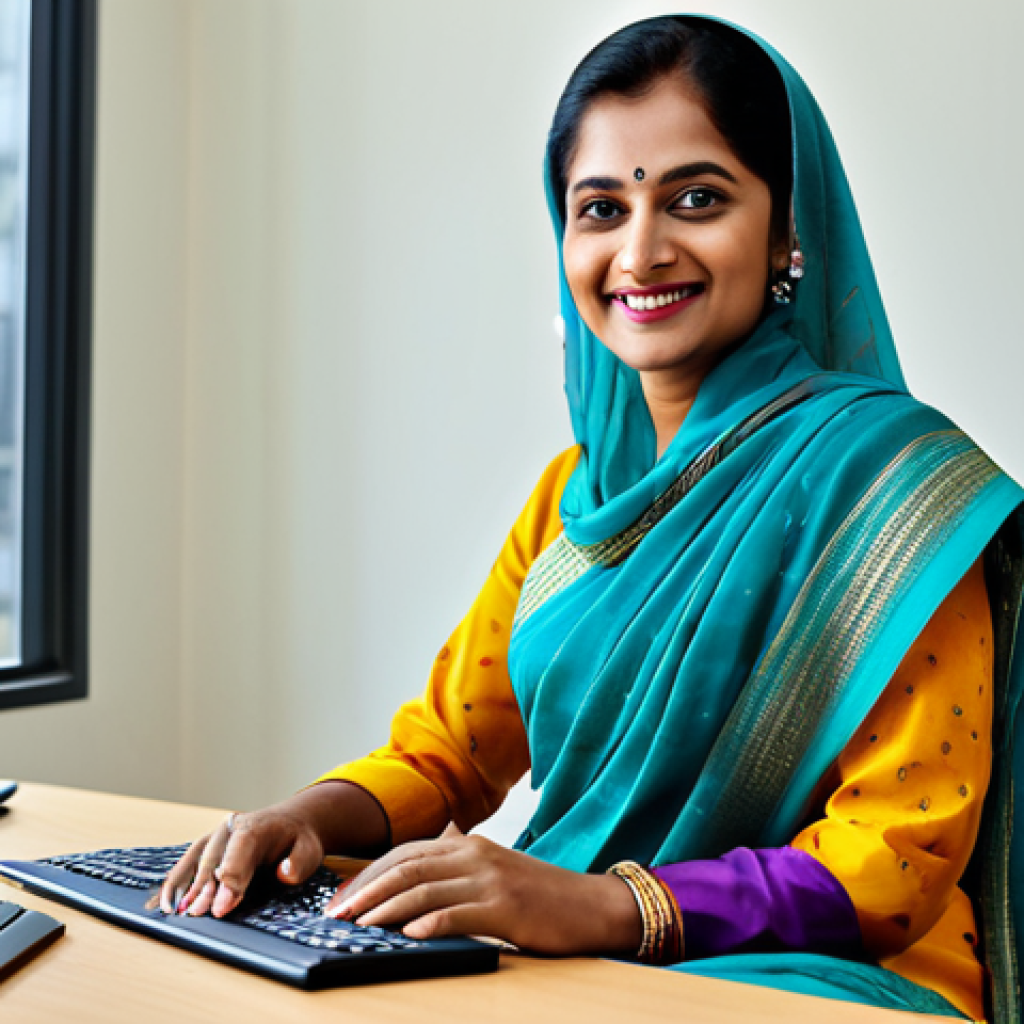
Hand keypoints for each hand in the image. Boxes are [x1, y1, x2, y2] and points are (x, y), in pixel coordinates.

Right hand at [159, 804, 324, 917]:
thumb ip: (298, 863)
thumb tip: (284, 874)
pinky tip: (165, 902)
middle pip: (214, 859)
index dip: (230, 880)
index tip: (222, 906)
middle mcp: (232, 827)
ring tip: (176, 912)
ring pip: (196, 860)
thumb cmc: (299, 841)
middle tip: (198, 914)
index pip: (240, 851)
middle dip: (205, 888)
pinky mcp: (207, 846)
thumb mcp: (310, 849)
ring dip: (185, 886)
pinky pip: (188, 863)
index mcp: (257, 825)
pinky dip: (176, 882)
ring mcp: (216, 835)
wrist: (292, 824)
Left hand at [324, 823, 642, 956]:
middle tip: (337, 916)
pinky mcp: (505, 907)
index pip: (404, 854)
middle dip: (366, 891)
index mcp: (467, 844)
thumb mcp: (493, 870)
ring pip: (425, 889)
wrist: (589, 905)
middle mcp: (474, 854)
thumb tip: (414, 880)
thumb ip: (457, 868)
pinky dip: (430, 923)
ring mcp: (489, 879)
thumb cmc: (538, 895)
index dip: (368, 876)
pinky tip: (410, 935)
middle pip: (406, 867)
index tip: (340, 900)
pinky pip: (459, 913)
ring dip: (385, 909)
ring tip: (359, 927)